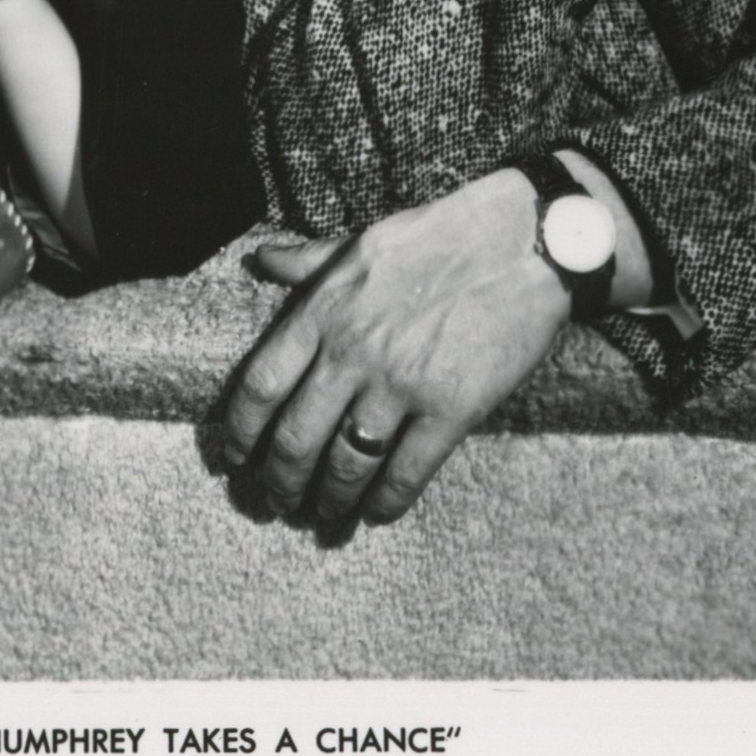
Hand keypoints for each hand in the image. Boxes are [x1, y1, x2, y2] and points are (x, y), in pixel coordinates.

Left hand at [218, 169, 568, 525]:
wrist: (521, 243)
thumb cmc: (438, 239)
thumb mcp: (361, 242)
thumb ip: (308, 261)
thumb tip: (261, 259)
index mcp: (323, 311)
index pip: (260, 385)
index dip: (240, 432)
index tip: (234, 457)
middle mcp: (353, 352)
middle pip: (295, 439)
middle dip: (280, 481)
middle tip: (278, 501)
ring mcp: (401, 384)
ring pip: (346, 465)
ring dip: (329, 501)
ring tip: (324, 516)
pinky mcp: (452, 410)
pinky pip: (406, 473)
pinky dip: (385, 504)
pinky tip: (377, 514)